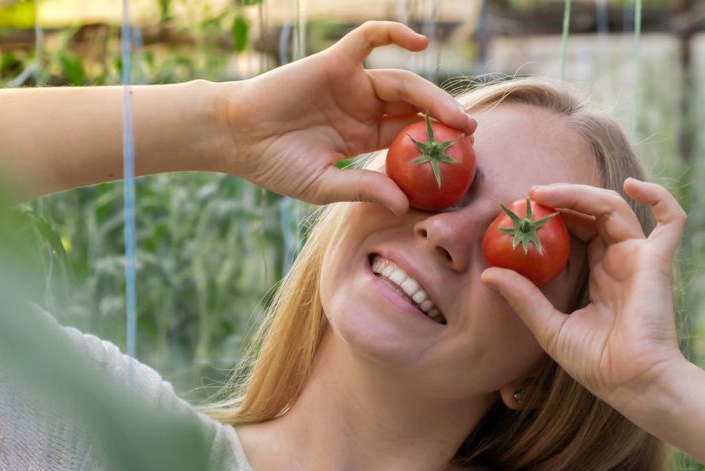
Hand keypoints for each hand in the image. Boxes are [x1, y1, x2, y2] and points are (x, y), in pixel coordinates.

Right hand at [221, 21, 476, 214]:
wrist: (234, 137)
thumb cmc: (274, 164)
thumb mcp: (323, 185)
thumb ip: (363, 188)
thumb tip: (402, 204)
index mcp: (364, 136)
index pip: (408, 135)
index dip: (435, 144)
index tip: (462, 158)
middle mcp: (362, 107)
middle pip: (413, 107)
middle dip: (444, 119)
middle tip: (470, 134)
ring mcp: (350, 83)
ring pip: (401, 81)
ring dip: (432, 95)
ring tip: (456, 117)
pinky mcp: (335, 62)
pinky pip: (368, 39)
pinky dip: (394, 33)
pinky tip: (420, 43)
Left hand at [480, 179, 687, 408]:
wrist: (632, 385)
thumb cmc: (597, 365)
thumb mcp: (550, 328)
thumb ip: (524, 299)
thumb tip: (488, 273)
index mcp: (600, 274)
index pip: (577, 230)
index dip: (554, 215)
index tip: (523, 209)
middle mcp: (621, 260)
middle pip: (592, 213)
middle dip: (562, 198)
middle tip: (529, 196)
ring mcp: (640, 258)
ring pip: (615, 207)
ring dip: (582, 194)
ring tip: (547, 193)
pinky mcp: (657, 261)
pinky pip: (672, 220)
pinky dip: (659, 196)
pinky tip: (633, 184)